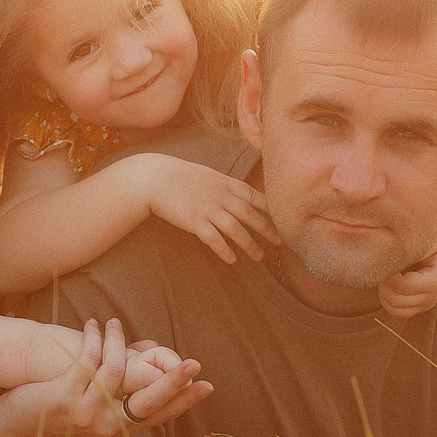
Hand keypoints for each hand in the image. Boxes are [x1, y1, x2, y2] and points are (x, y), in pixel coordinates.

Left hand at [10, 321, 212, 436]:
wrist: (16, 426)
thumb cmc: (59, 406)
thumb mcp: (93, 402)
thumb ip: (120, 385)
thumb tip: (149, 351)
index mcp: (119, 426)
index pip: (159, 414)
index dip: (183, 400)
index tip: (207, 386)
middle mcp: (107, 425)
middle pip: (148, 402)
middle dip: (172, 382)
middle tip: (193, 364)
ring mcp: (85, 413)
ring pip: (116, 371)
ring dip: (117, 341)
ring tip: (112, 323)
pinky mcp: (64, 397)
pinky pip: (88, 360)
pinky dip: (94, 338)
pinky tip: (92, 325)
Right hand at [135, 154, 279, 264]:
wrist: (154, 178)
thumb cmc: (180, 176)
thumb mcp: (208, 175)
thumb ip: (225, 186)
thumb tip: (241, 196)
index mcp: (226, 183)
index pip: (255, 196)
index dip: (271, 210)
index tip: (283, 221)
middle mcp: (221, 196)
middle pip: (250, 215)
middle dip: (267, 230)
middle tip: (279, 243)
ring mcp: (208, 208)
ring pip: (236, 229)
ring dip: (249, 244)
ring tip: (259, 257)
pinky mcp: (194, 221)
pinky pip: (213, 239)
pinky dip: (224, 250)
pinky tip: (232, 260)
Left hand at [378, 229, 436, 320]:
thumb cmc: (429, 237)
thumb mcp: (425, 235)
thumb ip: (413, 243)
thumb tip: (393, 248)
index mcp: (436, 279)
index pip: (403, 285)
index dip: (389, 275)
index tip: (386, 261)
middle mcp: (433, 296)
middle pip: (396, 300)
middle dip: (384, 283)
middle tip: (383, 267)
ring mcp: (426, 304)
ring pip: (394, 309)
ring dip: (384, 292)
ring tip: (387, 275)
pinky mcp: (417, 308)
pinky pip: (395, 312)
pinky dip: (386, 300)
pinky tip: (388, 284)